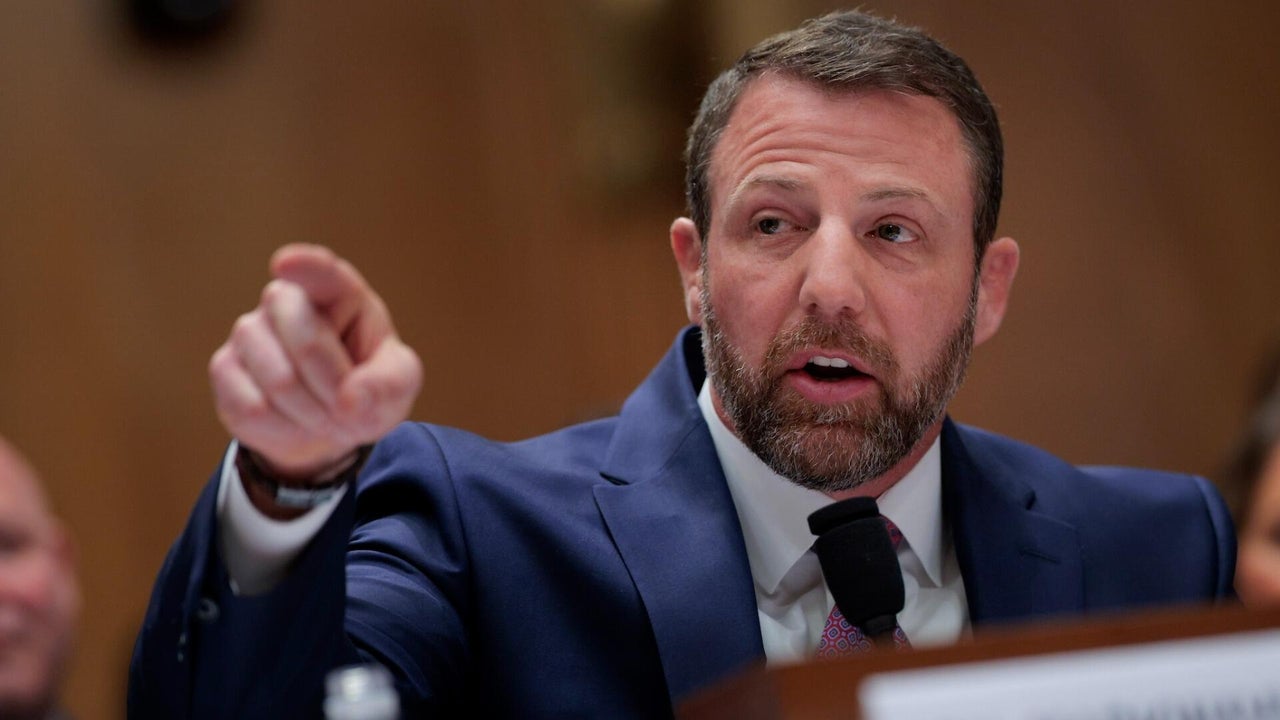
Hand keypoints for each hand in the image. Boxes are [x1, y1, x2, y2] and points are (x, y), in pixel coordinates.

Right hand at [209, 244, 422, 480]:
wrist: (327, 422)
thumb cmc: (366, 387)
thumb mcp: (397, 384)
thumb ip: (388, 386)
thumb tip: (352, 400)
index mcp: (336, 291)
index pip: (320, 272)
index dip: (304, 266)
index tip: (286, 264)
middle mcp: (285, 300)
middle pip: (306, 341)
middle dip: (336, 387)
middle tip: (351, 410)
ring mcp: (249, 332)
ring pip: (280, 381)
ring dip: (314, 414)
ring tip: (327, 416)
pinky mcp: (224, 369)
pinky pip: (254, 408)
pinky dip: (285, 428)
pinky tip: (295, 422)